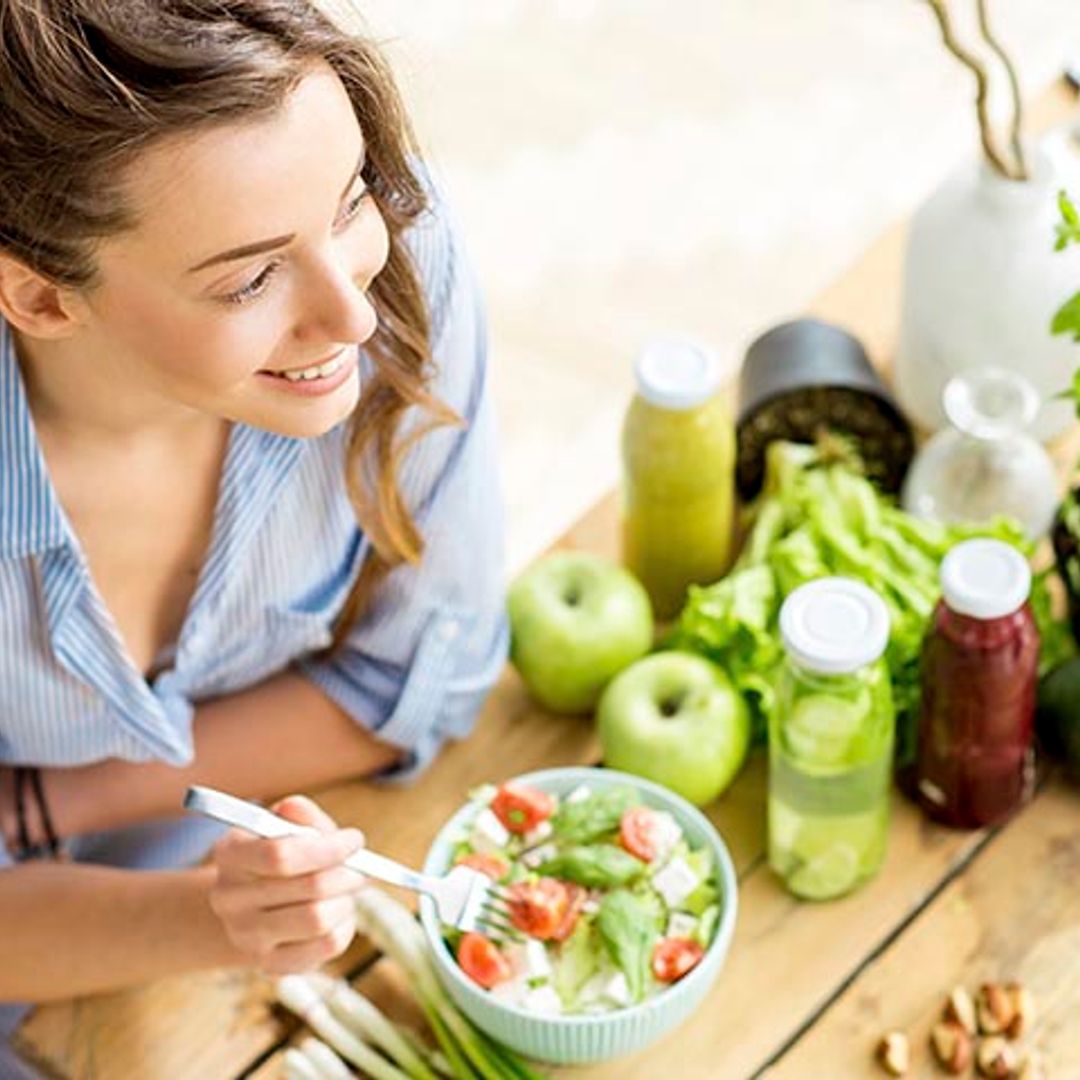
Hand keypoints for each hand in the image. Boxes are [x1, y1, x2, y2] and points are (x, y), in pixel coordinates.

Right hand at [208, 795, 365, 974]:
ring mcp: (246, 937)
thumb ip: (298, 813)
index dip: (327, 848)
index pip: (280, 855)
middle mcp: (229, 899)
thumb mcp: (287, 825)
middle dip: (345, 873)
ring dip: (345, 900)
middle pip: (309, 888)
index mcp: (230, 854)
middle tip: (359, 867)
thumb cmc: (281, 856)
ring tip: (345, 889)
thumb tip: (296, 808)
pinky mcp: (269, 965)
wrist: (256, 904)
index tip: (354, 840)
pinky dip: (344, 925)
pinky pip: (325, 946)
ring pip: (318, 920)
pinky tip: (337, 913)